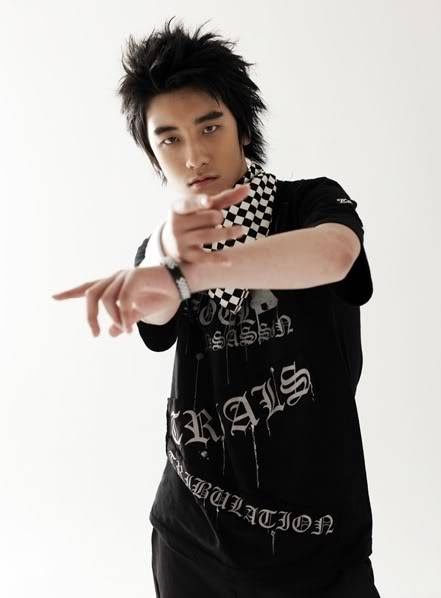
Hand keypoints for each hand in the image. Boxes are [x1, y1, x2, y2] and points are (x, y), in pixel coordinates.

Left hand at [51, 265, 177, 336]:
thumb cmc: (162, 294)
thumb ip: (125, 320)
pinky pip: (122, 299)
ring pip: (105, 298)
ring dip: (110, 318)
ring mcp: (125, 275)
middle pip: (91, 294)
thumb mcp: (140, 312)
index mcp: (115, 285)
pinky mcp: (135, 276)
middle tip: (95, 334)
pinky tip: (128, 328)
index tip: (53, 297)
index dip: (70, 292)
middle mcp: (116, 278)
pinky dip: (123, 316)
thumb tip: (111, 333)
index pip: (89, 287)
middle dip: (89, 316)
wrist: (182, 283)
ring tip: (122, 331)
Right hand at [161, 182, 250, 265]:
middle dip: (217, 218)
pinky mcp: (186, 255)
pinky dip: (216, 259)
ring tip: (241, 230)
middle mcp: (176, 224)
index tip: (209, 201)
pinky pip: (204, 257)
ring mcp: (180, 241)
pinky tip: (229, 261)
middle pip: (207, 218)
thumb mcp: (203, 208)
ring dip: (226, 233)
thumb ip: (224, 198)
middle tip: (217, 220)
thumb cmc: (192, 219)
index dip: (199, 202)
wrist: (170, 243)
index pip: (189, 203)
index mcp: (177, 208)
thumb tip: (248, 188)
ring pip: (208, 236)